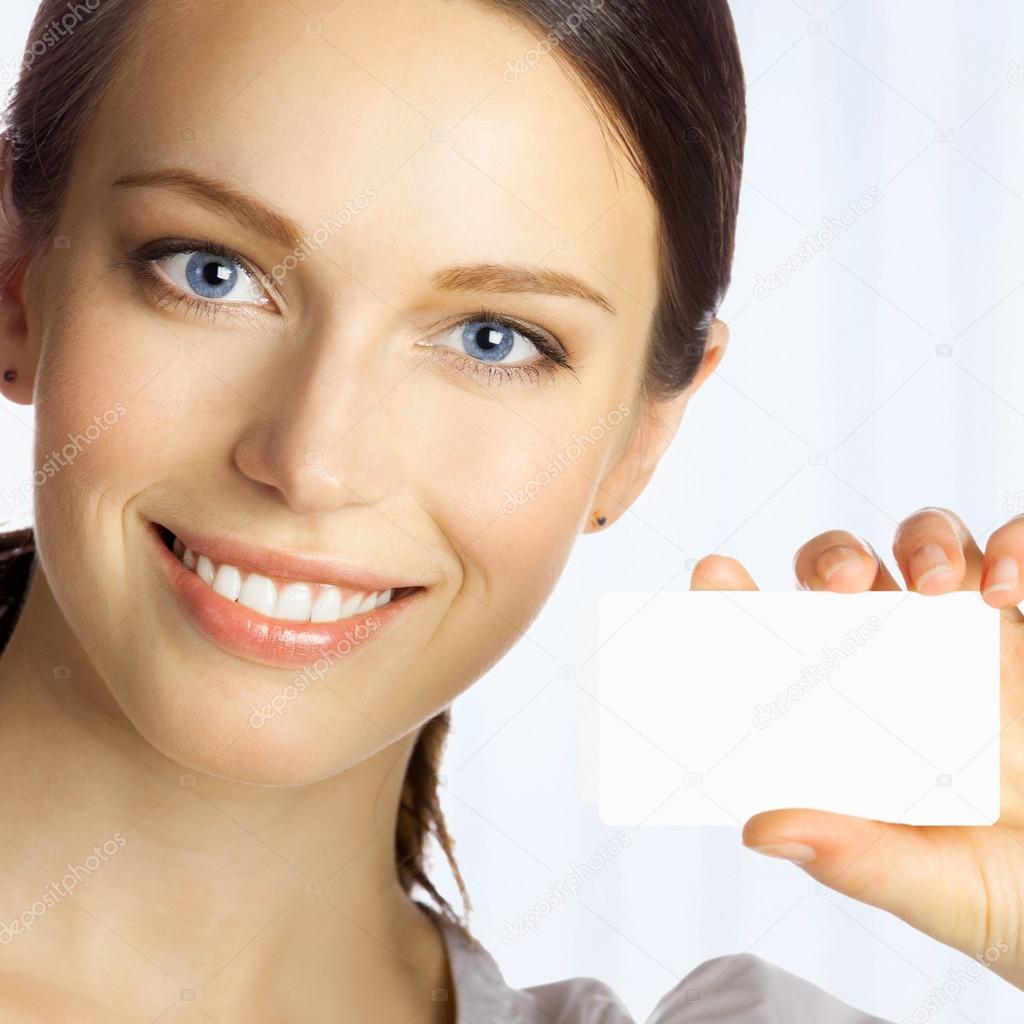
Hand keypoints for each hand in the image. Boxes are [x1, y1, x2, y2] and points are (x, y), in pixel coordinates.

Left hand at [690, 507, 1023, 991]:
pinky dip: (1009, 547)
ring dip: (922, 543)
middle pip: (846, 574)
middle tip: (839, 584)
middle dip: (832, 559)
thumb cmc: (1004, 890)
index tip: (714, 575)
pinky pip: (1015, 553)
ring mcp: (966, 641)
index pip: (777, 637)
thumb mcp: (930, 883)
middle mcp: (898, 664)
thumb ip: (854, 857)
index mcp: (849, 713)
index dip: (739, 599)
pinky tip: (1002, 586)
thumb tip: (759, 830)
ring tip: (935, 584)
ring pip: (925, 547)